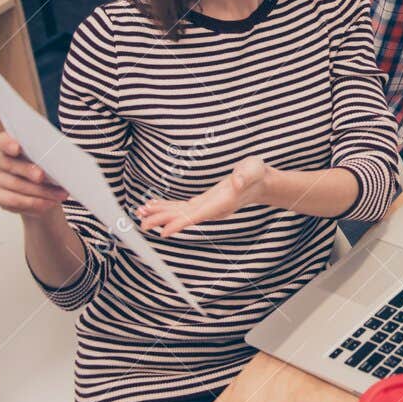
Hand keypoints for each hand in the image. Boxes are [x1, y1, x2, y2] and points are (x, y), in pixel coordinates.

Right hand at [0, 132, 69, 219]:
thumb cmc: (42, 167)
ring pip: (15, 185)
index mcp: (5, 145)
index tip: (18, 148)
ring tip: (58, 194)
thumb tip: (58, 158)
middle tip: (43, 176)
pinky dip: (34, 203)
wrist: (38, 189)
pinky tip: (48, 203)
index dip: (8, 144)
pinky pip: (14, 201)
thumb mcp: (45, 158)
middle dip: (28, 171)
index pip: (1, 141)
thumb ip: (45, 155)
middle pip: (9, 164)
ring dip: (40, 191)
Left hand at [137, 157, 268, 237]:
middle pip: (184, 217)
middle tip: (142, 222)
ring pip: (180, 214)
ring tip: (142, 213)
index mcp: (222, 203)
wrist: (261, 182)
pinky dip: (168, 207)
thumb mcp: (253, 170)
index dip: (180, 224)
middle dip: (163, 220)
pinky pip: (182, 208)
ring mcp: (206, 207)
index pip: (198, 216)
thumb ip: (244, 176)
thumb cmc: (257, 174)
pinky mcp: (203, 202)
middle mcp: (212, 209)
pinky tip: (155, 206)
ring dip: (161, 214)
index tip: (164, 231)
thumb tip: (236, 182)